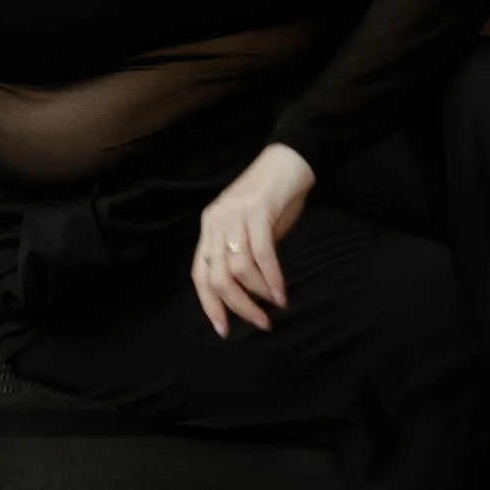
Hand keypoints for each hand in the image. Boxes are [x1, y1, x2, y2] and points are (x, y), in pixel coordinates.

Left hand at [191, 143, 314, 339]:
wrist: (289, 160)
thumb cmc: (272, 198)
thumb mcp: (249, 229)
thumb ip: (242, 254)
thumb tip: (247, 293)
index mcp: (210, 227)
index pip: (200, 274)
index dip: (209, 305)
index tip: (223, 330)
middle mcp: (216, 221)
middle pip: (218, 277)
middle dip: (238, 306)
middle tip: (260, 323)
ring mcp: (235, 215)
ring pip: (238, 268)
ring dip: (258, 294)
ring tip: (275, 305)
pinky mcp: (257, 210)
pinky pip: (262, 254)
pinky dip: (272, 277)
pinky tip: (281, 292)